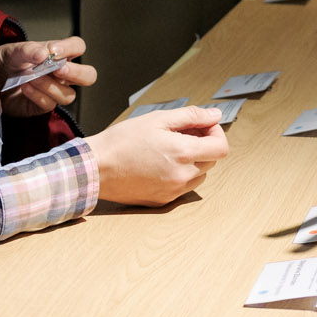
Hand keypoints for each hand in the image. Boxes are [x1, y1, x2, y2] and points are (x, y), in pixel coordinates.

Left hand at [0, 36, 95, 117]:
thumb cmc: (5, 62)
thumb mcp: (13, 51)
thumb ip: (29, 50)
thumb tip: (44, 54)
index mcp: (58, 54)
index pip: (78, 47)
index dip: (71, 48)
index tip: (54, 51)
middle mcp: (61, 73)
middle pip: (88, 76)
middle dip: (77, 73)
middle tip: (58, 69)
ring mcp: (54, 91)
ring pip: (69, 95)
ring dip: (50, 86)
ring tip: (31, 79)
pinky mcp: (43, 106)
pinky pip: (50, 104)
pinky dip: (38, 96)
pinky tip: (25, 88)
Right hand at [86, 105, 229, 205]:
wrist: (95, 168)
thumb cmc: (121, 142)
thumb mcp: (157, 119)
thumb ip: (190, 116)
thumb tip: (214, 115)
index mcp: (183, 153)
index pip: (221, 148)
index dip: (216, 133)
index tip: (204, 127)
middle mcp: (182, 176)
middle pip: (212, 161)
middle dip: (204, 145)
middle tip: (183, 134)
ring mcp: (173, 191)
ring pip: (199, 175)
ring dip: (193, 162)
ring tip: (170, 150)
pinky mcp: (163, 200)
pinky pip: (184, 187)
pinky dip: (180, 175)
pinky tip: (161, 164)